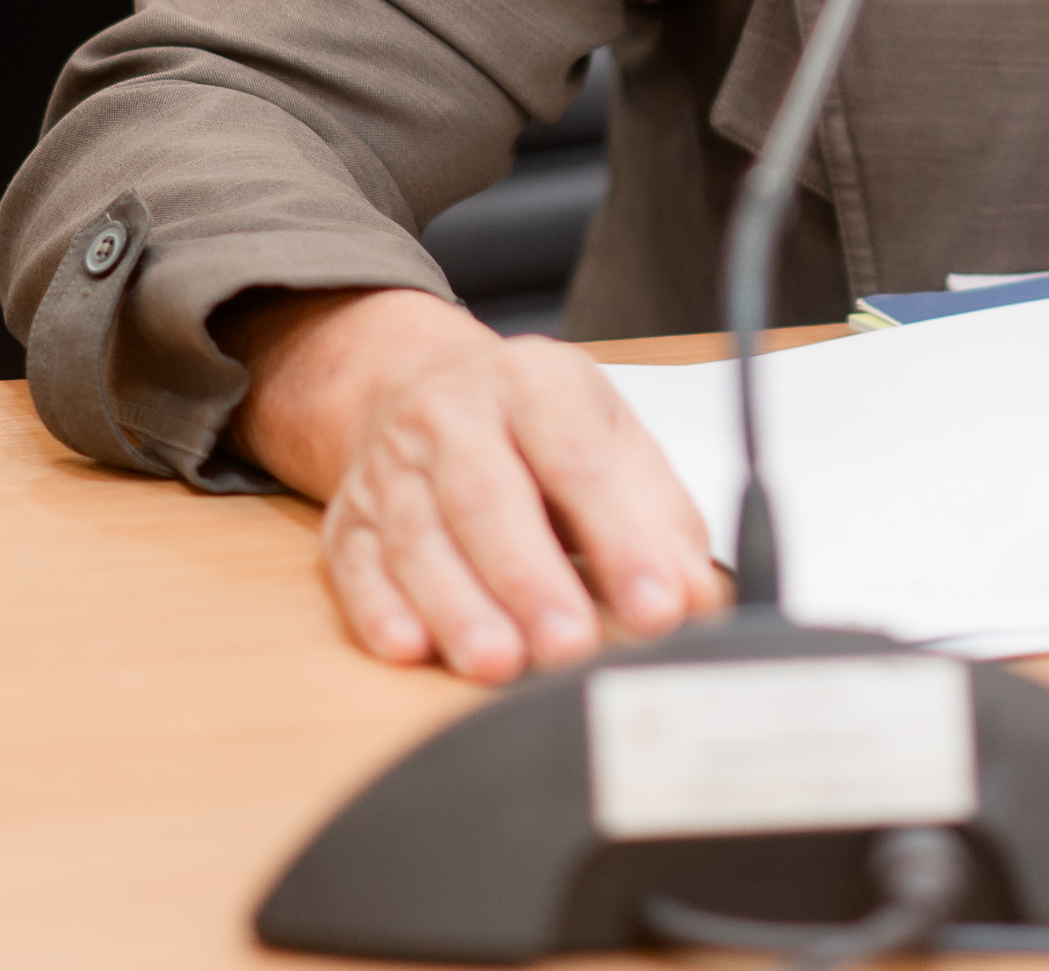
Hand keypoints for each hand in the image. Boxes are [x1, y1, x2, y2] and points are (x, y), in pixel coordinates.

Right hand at [230, 286, 719, 683]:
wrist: (418, 383)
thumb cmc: (535, 427)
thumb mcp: (609, 439)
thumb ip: (659, 519)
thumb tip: (700, 601)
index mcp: (535, 383)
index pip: (580, 459)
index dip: (621, 537)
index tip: (660, 607)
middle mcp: (454, 416)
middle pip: (488, 496)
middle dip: (530, 578)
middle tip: (571, 647)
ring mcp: (392, 468)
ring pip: (418, 537)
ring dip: (459, 606)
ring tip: (499, 665)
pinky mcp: (347, 520)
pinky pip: (355, 565)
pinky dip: (379, 609)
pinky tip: (409, 647)